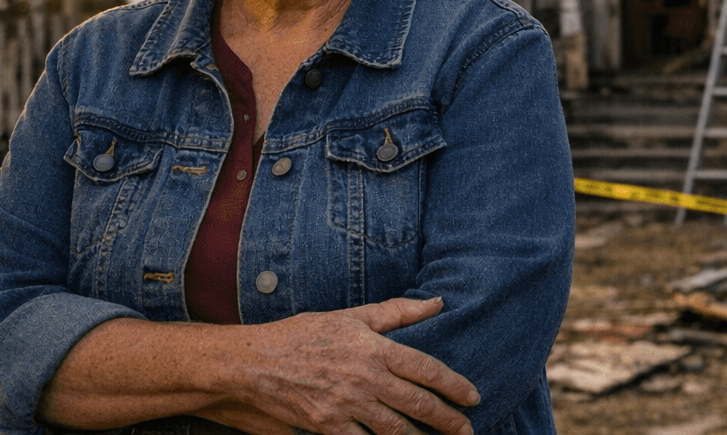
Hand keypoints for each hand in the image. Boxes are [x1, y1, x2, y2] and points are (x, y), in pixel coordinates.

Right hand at [204, 297, 479, 434]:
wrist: (253, 364)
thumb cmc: (303, 335)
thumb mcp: (351, 316)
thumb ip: (397, 313)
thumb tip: (436, 303)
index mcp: (374, 348)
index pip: (426, 369)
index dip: (453, 385)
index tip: (473, 397)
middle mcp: (365, 378)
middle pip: (418, 405)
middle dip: (448, 420)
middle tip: (466, 430)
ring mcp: (346, 406)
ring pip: (396, 430)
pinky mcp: (328, 427)